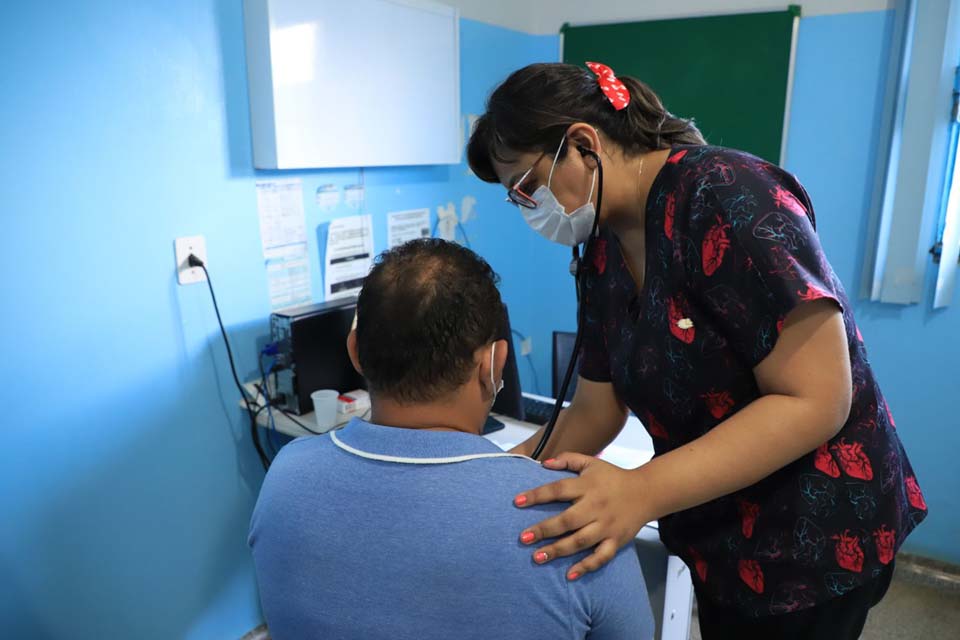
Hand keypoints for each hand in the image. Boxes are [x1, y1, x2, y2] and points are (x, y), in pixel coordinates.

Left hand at [514, 452, 648, 580]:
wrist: (646, 492)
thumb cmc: (613, 477)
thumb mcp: (591, 462)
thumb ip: (568, 460)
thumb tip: (544, 463)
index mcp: (588, 486)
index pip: (558, 490)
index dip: (537, 495)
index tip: (517, 501)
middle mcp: (596, 507)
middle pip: (567, 520)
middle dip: (544, 530)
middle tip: (523, 538)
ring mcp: (606, 526)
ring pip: (580, 541)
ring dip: (558, 550)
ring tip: (537, 558)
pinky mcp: (616, 541)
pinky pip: (601, 556)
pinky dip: (586, 566)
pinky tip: (569, 575)